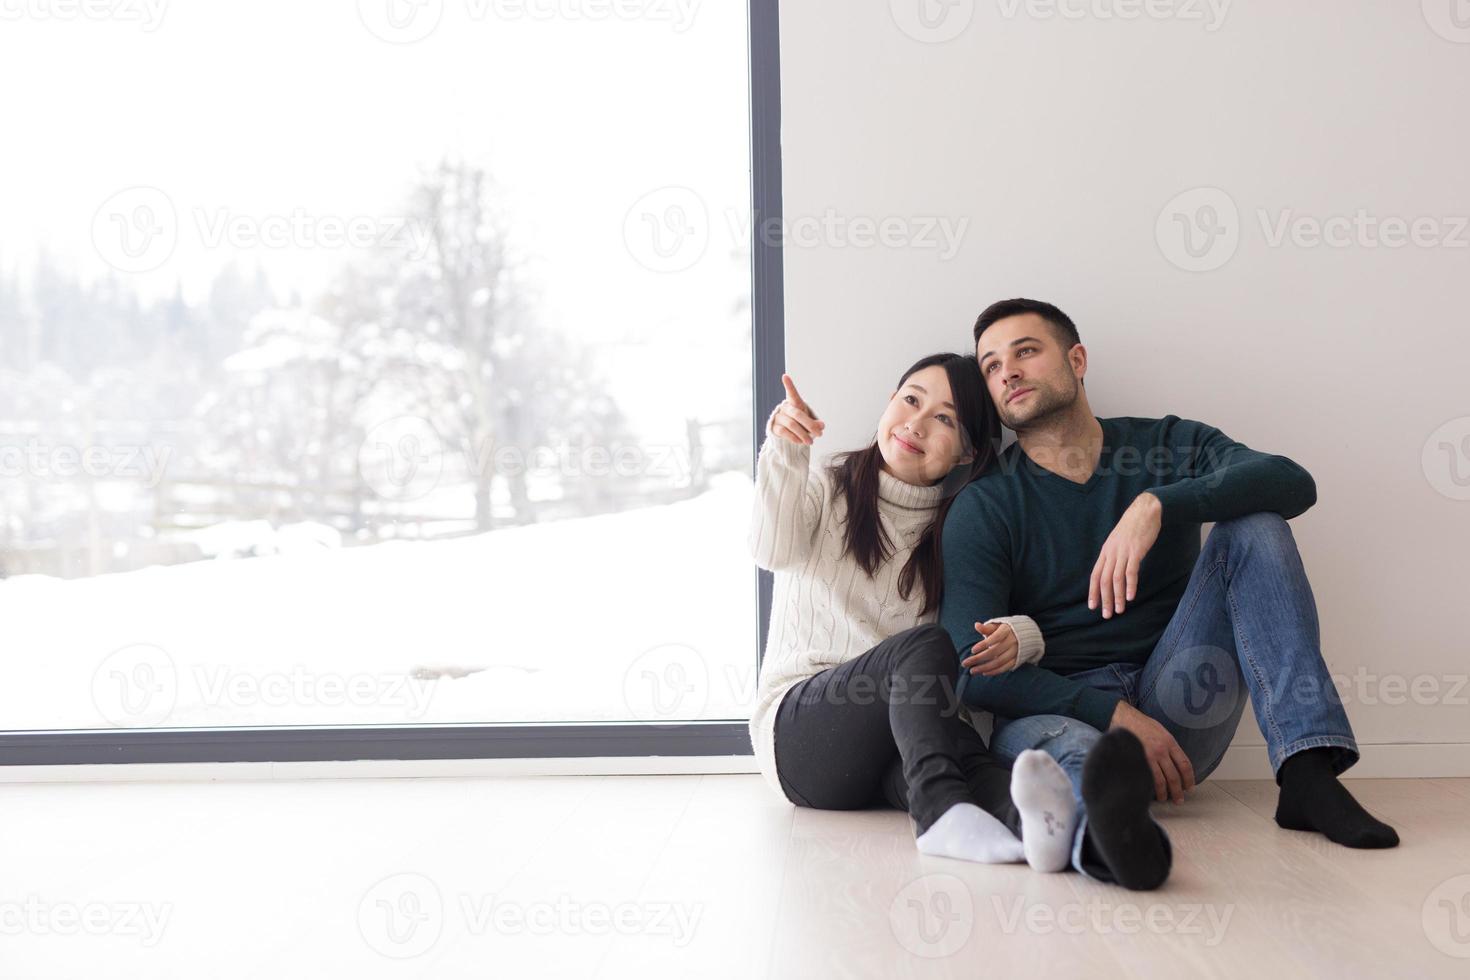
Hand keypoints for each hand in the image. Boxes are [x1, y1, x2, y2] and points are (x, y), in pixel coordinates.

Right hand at [768, 374, 824, 445]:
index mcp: (795, 403)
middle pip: (797, 414)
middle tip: (819, 434)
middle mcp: (785, 408)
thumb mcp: (810, 422)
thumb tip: (822, 426)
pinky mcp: (774, 427)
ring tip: (811, 442)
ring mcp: (778, 417)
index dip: (789, 385)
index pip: (792, 393)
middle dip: (810, 425)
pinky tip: (800, 442)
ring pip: (791, 424)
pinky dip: (794, 438)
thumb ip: (816, 423)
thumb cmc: (801, 423)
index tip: (785, 376)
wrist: (789, 434)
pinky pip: (784, 432)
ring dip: (803, 434)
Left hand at [960, 621, 1017, 675]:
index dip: (984, 644)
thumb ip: (987, 628)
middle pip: (994, 652)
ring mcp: (1015, 652)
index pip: (995, 638)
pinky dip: (994, 671)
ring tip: (972, 671)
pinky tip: (983, 672)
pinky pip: (1005, 668)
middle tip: (965, 663)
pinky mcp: (1016, 660)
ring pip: (999, 662)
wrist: (1024, 635)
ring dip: (984, 668)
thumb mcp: (997, 626)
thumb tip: (976, 625)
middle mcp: (1012, 641)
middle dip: (979, 658)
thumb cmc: (1005, 630)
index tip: (972, 650)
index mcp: (1007, 630)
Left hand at [1088, 491, 1161, 618]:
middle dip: (1105, 599)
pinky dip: (1130, 585)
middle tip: (1107, 615)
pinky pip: (1131, 571)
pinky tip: (1130, 596)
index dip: (1093, 592)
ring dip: (1117, 597)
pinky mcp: (1136, 551)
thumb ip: (1115, 555)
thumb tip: (1113, 570)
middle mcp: (1111, 553)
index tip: (1093, 606)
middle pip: (1104, 580)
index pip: (1095, 575)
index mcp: (1106, 551)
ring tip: (1120, 610)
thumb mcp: (1119, 541)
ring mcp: (1123, 552)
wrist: (1145, 510)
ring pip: (1116, 578)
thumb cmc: (1134, 527)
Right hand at [1110, 701, 1195, 803]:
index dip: (1189, 779)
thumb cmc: (1140, 723)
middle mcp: (1161, 750)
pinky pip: (1146, 778)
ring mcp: (1148, 756)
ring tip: (1164, 799)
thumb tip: (1175, 761)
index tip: (1189, 788)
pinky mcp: (1136, 760)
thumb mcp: (1161, 730)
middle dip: (1178, 791)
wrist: (1122, 717)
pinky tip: (1150, 793)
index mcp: (1169, 742)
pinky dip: (1150, 788)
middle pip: (1174, 776)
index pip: (1184, 765)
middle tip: (1179, 800)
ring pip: (1160, 781)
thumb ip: (1169, 745)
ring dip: (1164, 793)